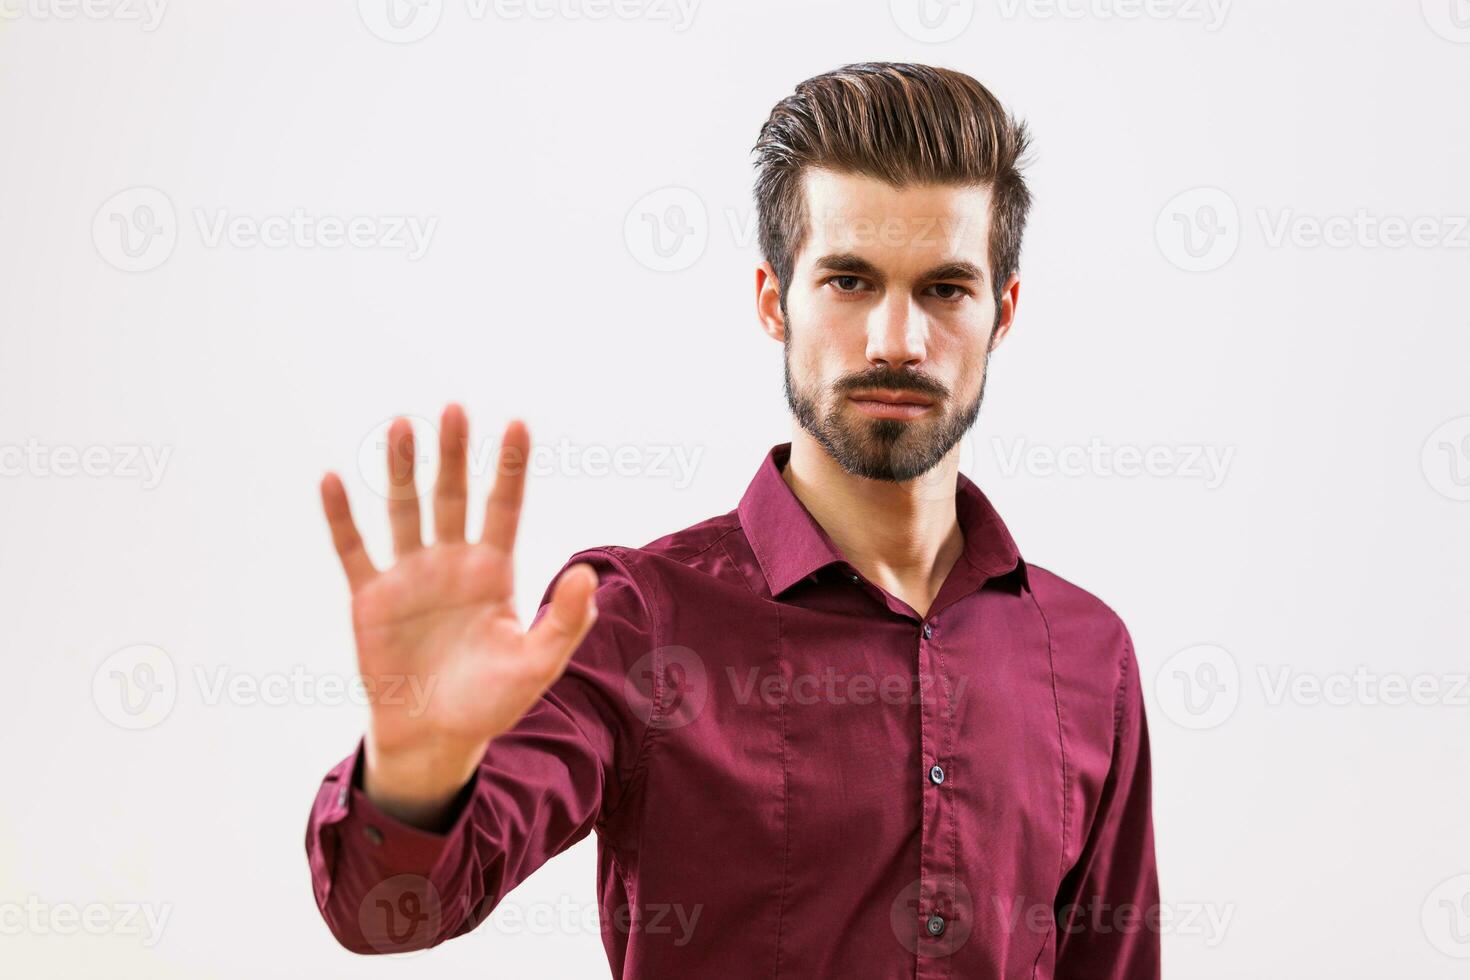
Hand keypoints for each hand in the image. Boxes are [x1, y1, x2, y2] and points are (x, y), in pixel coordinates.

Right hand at [319, 404, 599, 827]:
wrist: (435, 738)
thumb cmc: (492, 701)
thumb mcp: (539, 664)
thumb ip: (565, 620)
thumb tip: (585, 573)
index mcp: (494, 572)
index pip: (505, 507)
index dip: (510, 468)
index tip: (518, 424)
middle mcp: (452, 563)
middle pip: (453, 496)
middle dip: (454, 454)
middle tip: (454, 409)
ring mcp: (410, 577)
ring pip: (405, 510)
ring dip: (400, 469)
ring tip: (401, 426)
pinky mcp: (371, 599)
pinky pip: (354, 550)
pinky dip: (341, 517)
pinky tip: (333, 479)